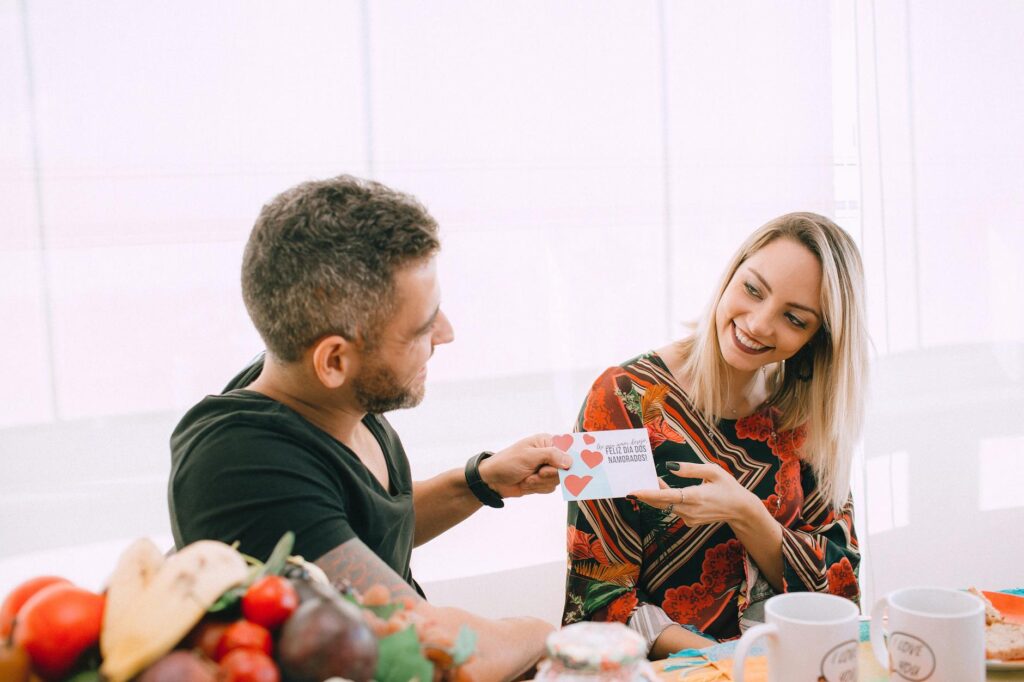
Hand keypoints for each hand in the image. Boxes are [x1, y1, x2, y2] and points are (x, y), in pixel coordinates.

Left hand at [478, 434, 571, 498]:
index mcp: (547, 442)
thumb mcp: (529, 456)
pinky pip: (550, 488)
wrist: (493, 480)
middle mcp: (549, 454)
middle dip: (550, 474)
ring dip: (541, 482)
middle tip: (539, 473)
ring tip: (527, 478)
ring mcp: (546, 469)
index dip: (573, 457)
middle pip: (565, 467)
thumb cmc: (508, 462)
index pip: (567, 448)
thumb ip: (551, 456)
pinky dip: (538, 488)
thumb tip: (570, 461)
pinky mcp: (542, 481)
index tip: (576, 466)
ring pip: (558, 480)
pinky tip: (526, 483)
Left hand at [629, 462, 756, 525]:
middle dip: (647, 493)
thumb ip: (690, 468)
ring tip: (651, 480)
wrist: (740, 510)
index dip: (648, 494)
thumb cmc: (728, 486)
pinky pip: (674, 509)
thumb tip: (669, 467)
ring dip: (657, 495)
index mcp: (695, 497)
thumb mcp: (713, 471)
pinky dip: (667, 500)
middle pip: (661, 503)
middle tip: (634, 482)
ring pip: (666, 506)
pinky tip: (665, 490)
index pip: (666, 497)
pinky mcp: (690, 522)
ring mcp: (690, 518)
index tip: (633, 491)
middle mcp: (690, 510)